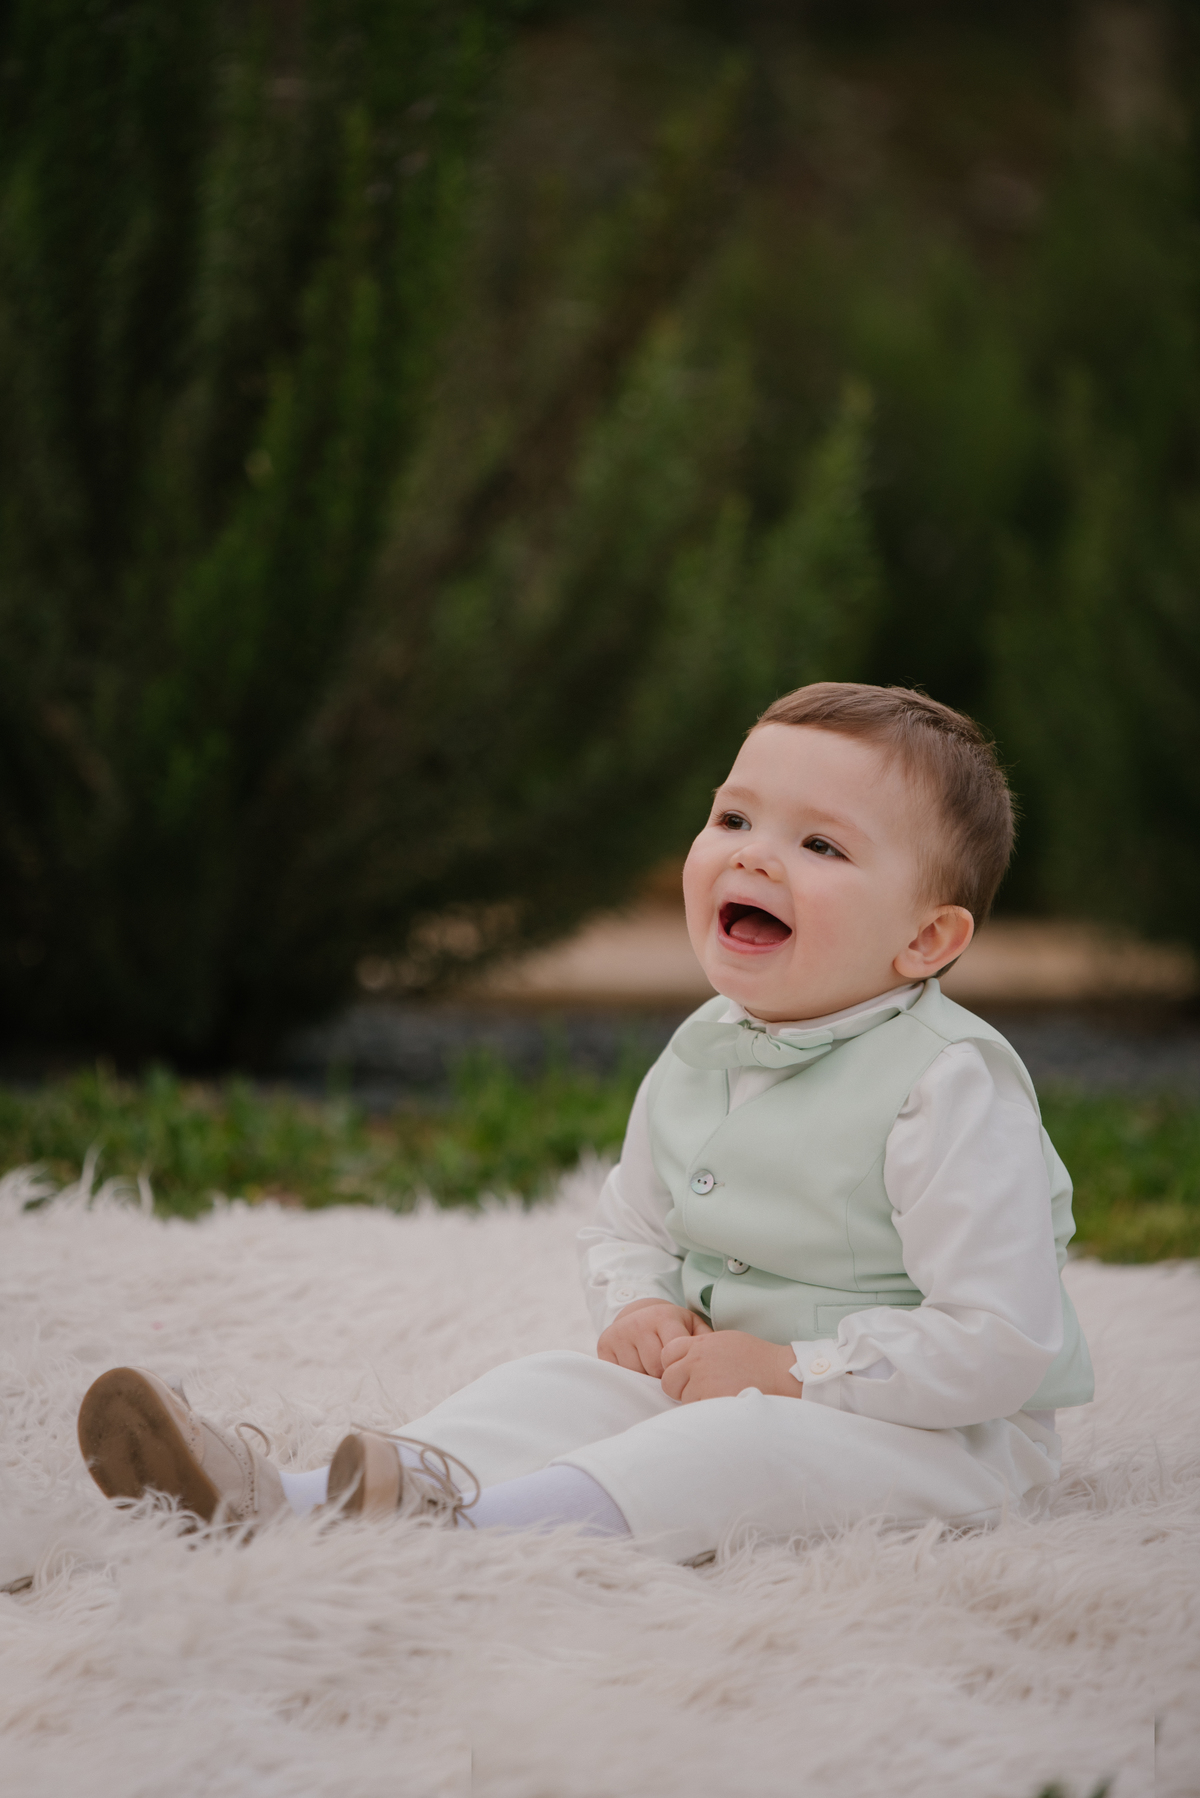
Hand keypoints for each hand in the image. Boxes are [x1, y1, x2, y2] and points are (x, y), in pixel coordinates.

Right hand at [598, 1299, 712, 1377]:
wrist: (640, 1315)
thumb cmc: (672, 1328)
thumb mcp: (691, 1327)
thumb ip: (705, 1342)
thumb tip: (718, 1362)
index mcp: (664, 1316)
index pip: (673, 1356)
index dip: (679, 1369)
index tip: (682, 1369)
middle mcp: (639, 1321)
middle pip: (656, 1369)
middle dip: (664, 1376)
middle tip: (667, 1372)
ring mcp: (619, 1333)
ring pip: (637, 1374)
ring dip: (647, 1379)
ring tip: (652, 1370)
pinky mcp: (604, 1344)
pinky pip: (619, 1374)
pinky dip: (630, 1378)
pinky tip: (636, 1369)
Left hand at [659, 1329, 803, 1403]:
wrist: (782, 1374)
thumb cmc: (757, 1359)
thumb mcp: (725, 1342)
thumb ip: (701, 1349)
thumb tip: (684, 1361)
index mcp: (700, 1344)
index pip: (667, 1354)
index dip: (675, 1366)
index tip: (687, 1373)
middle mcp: (697, 1361)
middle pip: (669, 1380)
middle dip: (681, 1388)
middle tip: (702, 1390)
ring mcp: (703, 1382)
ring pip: (683, 1399)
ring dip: (696, 1402)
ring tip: (719, 1397)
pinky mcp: (711, 1401)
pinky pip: (697, 1412)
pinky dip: (707, 1413)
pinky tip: (723, 1407)